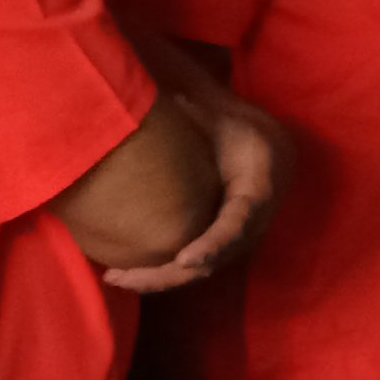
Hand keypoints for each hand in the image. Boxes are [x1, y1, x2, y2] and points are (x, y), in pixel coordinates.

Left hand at [107, 77, 285, 294]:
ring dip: (162, 278)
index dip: (214, 244)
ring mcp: (243, 237)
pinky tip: (129, 273)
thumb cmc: (233, 128)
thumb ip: (192, 111)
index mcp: (260, 184)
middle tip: (124, 277)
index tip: (185, 260)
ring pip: (205, 269)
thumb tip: (158, 101)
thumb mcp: (218, 116)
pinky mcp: (226, 245)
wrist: (263, 147)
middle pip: (217, 258)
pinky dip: (166, 273)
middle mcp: (256, 219)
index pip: (240, 221)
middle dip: (171, 274)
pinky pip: (198, 265)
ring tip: (117, 278)